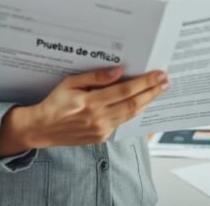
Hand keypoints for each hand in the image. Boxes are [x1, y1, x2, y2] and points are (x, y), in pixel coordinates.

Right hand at [0, 67, 167, 155]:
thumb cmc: (55, 102)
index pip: (125, 91)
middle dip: (152, 91)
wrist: (42, 128)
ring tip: (159, 90)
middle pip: (133, 104)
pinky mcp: (101, 138)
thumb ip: (95, 76)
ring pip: (131, 115)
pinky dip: (135, 112)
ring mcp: (101, 130)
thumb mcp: (71, 82)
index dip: (144, 83)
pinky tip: (142, 103)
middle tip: (166, 81)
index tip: (159, 74)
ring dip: (147, 102)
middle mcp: (98, 118)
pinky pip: (123, 123)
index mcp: (90, 102)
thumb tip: (118, 71)